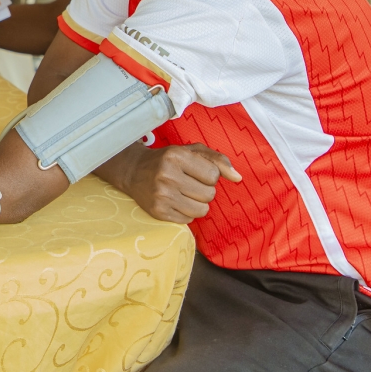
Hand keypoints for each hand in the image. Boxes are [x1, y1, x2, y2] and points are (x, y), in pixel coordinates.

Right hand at [121, 143, 241, 222]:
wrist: (132, 170)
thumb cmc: (167, 159)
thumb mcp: (191, 151)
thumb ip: (217, 160)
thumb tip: (238, 178)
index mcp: (176, 156)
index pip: (213, 175)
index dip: (208, 175)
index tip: (195, 172)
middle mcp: (167, 176)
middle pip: (209, 195)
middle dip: (204, 191)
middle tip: (189, 184)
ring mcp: (161, 195)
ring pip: (201, 210)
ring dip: (197, 204)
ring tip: (184, 194)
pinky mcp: (157, 212)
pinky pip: (188, 220)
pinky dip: (185, 213)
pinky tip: (175, 202)